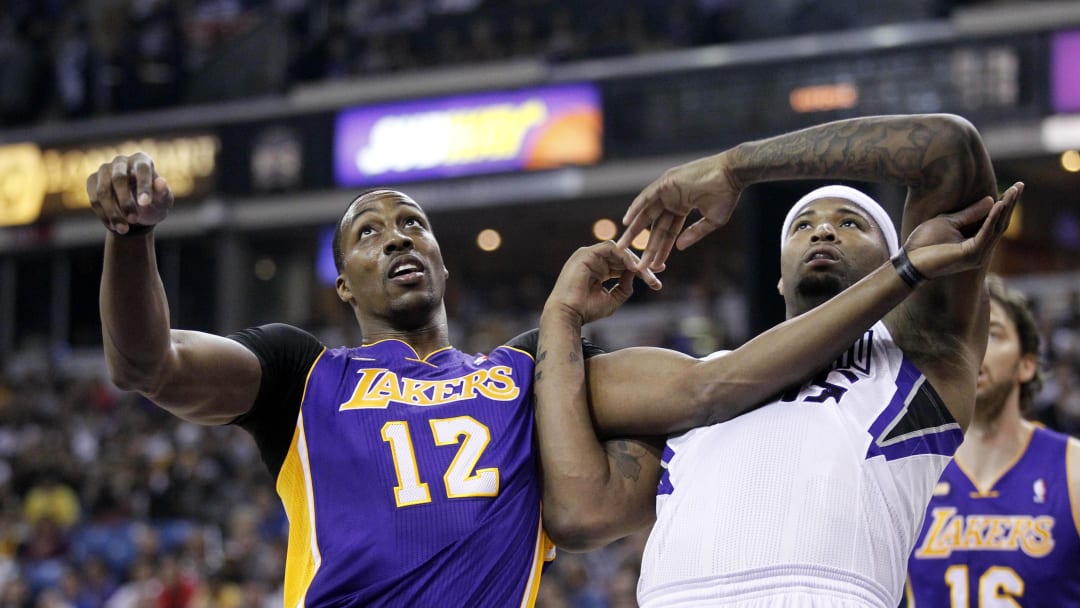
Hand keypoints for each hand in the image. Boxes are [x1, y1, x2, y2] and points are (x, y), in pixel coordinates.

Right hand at [86, 153, 173, 234]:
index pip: (142, 169)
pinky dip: (103, 215)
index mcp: (142, 160)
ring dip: (112, 212)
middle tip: (134, 220)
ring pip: (103, 191)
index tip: (145, 204)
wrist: (139, 209)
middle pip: (119, 178)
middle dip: (126, 202)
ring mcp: (104, 170)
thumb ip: (163, 193)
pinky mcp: (93, 181)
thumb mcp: (163, 200)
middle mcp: (121, 161)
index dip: (143, 186)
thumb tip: (161, 183)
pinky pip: (94, 199)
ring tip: (123, 229)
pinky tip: (113, 226)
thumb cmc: (155, 201)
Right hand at [544, 242, 661, 325]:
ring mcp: (588, 255)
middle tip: (658, 271)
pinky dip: (624, 256)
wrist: (568, 315)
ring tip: (647, 273)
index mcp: (598, 270)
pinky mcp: (586, 253)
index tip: (657, 277)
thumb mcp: (612, 299)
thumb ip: (624, 287)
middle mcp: (593, 260)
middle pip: (623, 255)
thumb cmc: (586, 310)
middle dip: (642, 263)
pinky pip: (611, 248)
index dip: (640, 269)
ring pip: (619, 250)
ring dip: (635, 260)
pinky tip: (634, 268)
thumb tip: (636, 274)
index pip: (623, 264)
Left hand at [617, 152, 740, 270]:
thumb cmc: (726, 195)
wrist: (732, 174)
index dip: (661, 249)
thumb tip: (679, 247)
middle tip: (632, 260)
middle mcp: (672, 199)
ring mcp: (667, 190)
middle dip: (643, 244)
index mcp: (682, 207)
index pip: (668, 232)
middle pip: (654, 225)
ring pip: (646, 213)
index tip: (653, 266)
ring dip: (633, 229)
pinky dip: (636, 208)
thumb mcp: (711, 221)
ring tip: (622, 246)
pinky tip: (626, 222)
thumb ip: (694, 233)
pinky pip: (646, 197)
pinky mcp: (666, 182)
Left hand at [905, 182, 1022, 278]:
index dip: (1005, 204)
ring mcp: (978, 255)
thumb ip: (969, 214)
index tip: (1015, 187)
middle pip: (1001, 223)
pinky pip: (985, 234)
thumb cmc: (925, 243)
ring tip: (1013, 190)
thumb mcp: (948, 222)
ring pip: (996, 227)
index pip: (996, 221)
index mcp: (976, 243)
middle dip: (1010, 204)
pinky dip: (992, 218)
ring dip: (1005, 208)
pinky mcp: (971, 255)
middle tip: (1020, 185)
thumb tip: (991, 200)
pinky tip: (998, 204)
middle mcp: (981, 250)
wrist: (909, 261)